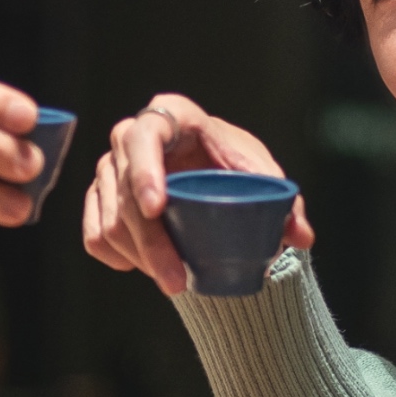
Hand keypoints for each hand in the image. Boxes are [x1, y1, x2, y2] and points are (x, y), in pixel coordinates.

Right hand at [82, 93, 312, 296]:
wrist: (211, 173)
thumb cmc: (233, 164)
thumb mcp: (262, 174)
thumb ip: (286, 203)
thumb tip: (301, 235)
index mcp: (171, 115)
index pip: (144, 137)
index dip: (144, 172)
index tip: (158, 208)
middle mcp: (130, 136)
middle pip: (124, 190)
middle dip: (149, 241)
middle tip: (176, 280)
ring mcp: (109, 168)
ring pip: (110, 219)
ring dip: (139, 257)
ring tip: (174, 281)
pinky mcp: (100, 197)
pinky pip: (95, 234)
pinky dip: (116, 256)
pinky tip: (139, 267)